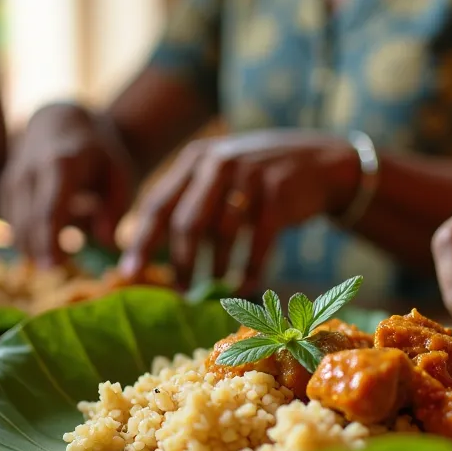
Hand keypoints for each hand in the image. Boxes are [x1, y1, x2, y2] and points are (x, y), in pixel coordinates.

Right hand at [2, 103, 134, 265]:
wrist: (61, 125)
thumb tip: (106, 242)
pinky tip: (55, 239)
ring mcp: (12, 180)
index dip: (49, 240)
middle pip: (27, 222)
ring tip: (67, 247)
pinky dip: (30, 239)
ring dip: (36, 247)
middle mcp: (29, 171)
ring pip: (16, 227)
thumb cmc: (98, 156)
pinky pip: (13, 225)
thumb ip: (117, 209)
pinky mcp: (3, 190)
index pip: (49, 209)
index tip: (55, 266)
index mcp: (61, 165)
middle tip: (59, 270)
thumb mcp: (120, 175)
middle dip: (39, 250)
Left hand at [119, 129, 359, 291]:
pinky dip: (250, 269)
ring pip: (221, 235)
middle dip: (180, 263)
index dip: (142, 242)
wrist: (321, 162)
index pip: (158, 204)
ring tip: (214, 289)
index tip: (129, 273)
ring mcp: (250, 175)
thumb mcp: (222, 175)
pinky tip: (246, 286)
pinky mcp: (279, 194)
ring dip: (215, 269)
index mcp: (196, 159)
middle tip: (180, 291)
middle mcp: (219, 162)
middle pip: (187, 223)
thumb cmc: (261, 179)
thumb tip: (151, 251)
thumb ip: (191, 202)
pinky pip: (257, 242)